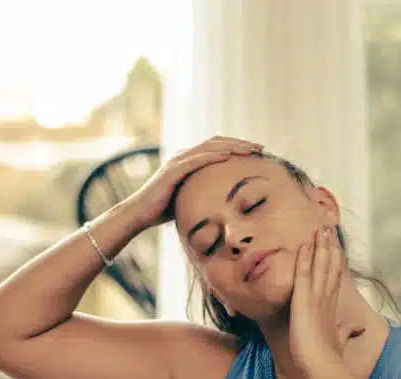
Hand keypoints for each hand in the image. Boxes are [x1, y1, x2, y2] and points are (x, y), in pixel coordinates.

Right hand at [119, 136, 262, 230]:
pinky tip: (227, 156)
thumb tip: (224, 203)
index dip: (238, 147)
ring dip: (231, 147)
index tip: (257, 152)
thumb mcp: (189, 198)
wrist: (140, 213)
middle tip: (260, 147)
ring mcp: (177, 161)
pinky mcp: (172, 171)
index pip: (218, 147)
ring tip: (249, 150)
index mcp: (189, 160)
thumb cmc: (164, 209)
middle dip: (240, 143)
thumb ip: (204, 193)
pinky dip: (212, 156)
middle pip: (217, 142)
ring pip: (209, 147)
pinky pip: (195, 160)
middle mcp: (184, 156)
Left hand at [289, 226, 350, 371]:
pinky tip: (304, 245)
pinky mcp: (304, 301)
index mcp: (330, 307)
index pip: (333, 279)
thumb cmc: (328, 358)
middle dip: (329, 247)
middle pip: (329, 267)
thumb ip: (345, 332)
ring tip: (320, 229)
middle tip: (328, 228)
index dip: (335, 261)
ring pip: (320, 266)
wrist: (323, 367)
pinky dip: (304, 259)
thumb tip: (357, 329)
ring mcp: (316, 298)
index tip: (335, 246)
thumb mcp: (338, 340)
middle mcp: (326, 299)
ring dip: (320, 247)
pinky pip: (303, 275)